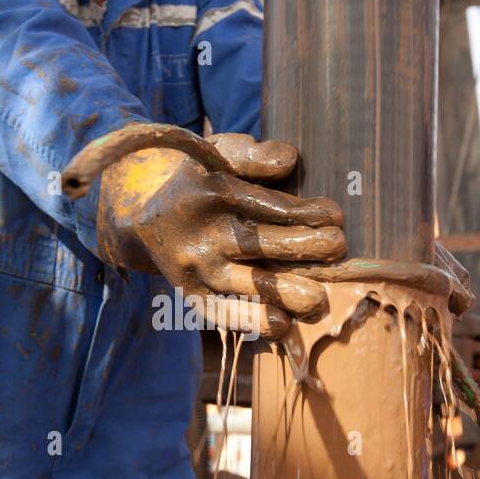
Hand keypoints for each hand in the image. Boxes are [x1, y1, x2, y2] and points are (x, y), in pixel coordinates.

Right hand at [96, 132, 346, 337]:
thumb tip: (289, 160)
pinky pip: (221, 312)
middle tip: (338, 247)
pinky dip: (249, 321)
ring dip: (283, 293)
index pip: (264, 205)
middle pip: (258, 244)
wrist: (140, 209)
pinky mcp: (190, 293)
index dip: (304, 212)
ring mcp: (195, 268)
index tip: (336, 216)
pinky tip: (281, 327)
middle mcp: (200, 234)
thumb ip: (253, 155)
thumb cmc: (197, 175)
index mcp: (210, 192)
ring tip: (317, 301)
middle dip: (302, 247)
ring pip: (243, 284)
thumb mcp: (218, 151)